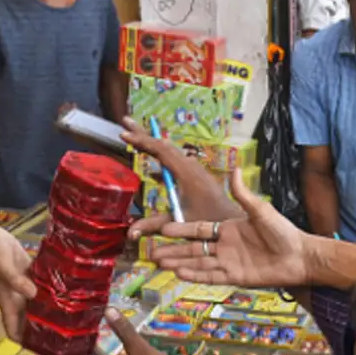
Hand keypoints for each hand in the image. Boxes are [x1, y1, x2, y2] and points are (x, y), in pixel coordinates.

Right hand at [120, 118, 242, 223]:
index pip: (160, 150)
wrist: (232, 221)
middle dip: (143, 133)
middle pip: (163, 145)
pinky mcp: (196, 175)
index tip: (124, 134)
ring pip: (169, 151)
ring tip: (134, 138)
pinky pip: (175, 161)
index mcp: (186, 173)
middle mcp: (190, 166)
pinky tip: (153, 168)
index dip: (141, 141)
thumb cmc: (207, 221)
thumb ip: (153, 225)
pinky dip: (161, 158)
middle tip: (125, 121)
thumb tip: (130, 233)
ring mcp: (194, 169)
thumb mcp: (178, 222)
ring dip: (152, 144)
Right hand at [140, 167, 311, 287]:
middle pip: (194, 248)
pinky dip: (196, 275)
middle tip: (152, 251)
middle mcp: (226, 246)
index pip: (199, 229)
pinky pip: (211, 276)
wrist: (300, 256)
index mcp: (229, 228)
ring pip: (199, 263)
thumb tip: (235, 169)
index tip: (162, 228)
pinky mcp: (236, 277)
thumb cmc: (284, 232)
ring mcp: (229, 263)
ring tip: (160, 263)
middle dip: (173, 250)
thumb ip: (244, 194)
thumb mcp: (261, 211)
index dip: (181, 229)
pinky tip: (180, 274)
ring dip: (180, 263)